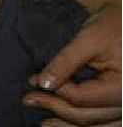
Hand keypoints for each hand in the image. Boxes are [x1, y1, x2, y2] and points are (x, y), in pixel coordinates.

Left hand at [25, 3, 121, 125]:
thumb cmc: (114, 25)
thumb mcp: (89, 39)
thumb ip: (66, 62)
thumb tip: (42, 84)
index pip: (82, 97)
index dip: (55, 91)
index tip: (33, 81)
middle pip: (88, 115)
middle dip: (56, 109)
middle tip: (28, 100)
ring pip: (97, 124)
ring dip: (69, 124)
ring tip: (44, 124)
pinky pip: (106, 122)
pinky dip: (85, 124)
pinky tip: (66, 123)